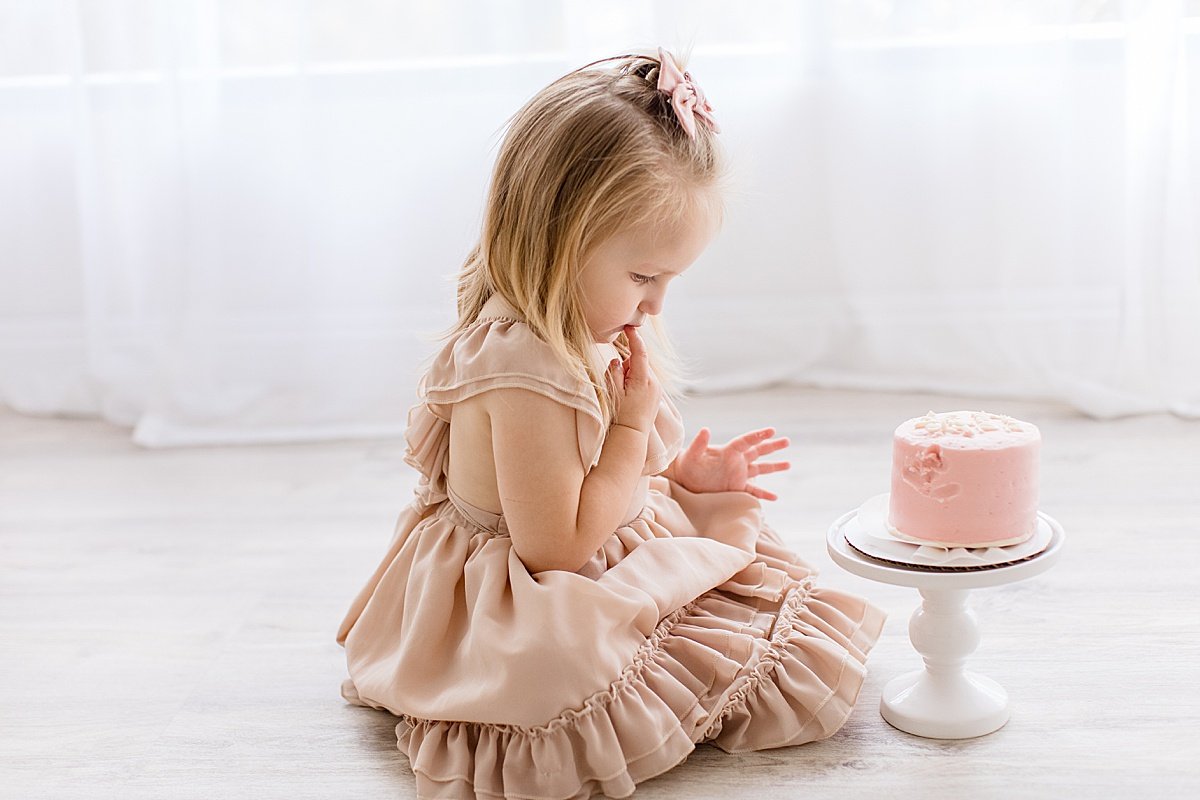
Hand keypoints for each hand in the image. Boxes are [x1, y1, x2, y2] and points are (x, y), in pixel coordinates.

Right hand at [609, 325, 660, 432]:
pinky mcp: (657, 394)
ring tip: (625, 393)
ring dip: (632, 375)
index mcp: (643, 380)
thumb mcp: (613, 392)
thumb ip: (614, 372)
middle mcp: (653, 382)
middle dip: (627, 366)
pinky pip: (645, 380)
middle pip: (639, 361)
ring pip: (642, 371)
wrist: (633, 434)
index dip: (634, 338)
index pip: (639, 352)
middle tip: (619, 383)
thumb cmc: (621, 415)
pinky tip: (632, 397)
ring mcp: (657, 389)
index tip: (629, 327)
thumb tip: (617, 360)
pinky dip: (637, 382)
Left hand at [671, 426, 790, 500]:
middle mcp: (736, 461)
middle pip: (758, 451)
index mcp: (728, 451)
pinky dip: (764, 494)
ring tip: (789, 464)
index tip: (772, 430)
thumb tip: (705, 429)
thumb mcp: (692, 454)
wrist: (683, 480)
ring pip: (760, 469)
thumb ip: (699, 443)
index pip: (747, 441)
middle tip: (787, 441)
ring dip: (774, 467)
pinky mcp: (736, 488)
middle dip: (772, 446)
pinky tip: (775, 497)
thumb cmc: (686, 465)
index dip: (758, 436)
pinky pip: (753, 491)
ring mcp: (738, 474)